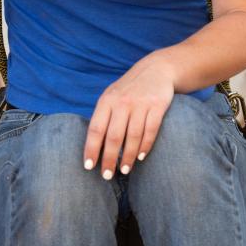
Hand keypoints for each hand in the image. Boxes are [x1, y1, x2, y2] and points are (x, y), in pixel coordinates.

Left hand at [83, 54, 175, 178]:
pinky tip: (140, 157)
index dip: (91, 148)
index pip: (96, 128)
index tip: (88, 166)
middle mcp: (122, 102)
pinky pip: (150, 130)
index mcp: (106, 101)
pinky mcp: (157, 106)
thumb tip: (94, 146)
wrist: (156, 70)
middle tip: (106, 176)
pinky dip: (145, 146)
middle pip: (113, 136)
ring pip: (132, 136)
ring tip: (124, 171)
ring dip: (127, 156)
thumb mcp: (112, 97)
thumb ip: (104, 117)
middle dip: (109, 158)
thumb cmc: (129, 90)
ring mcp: (140, 104)